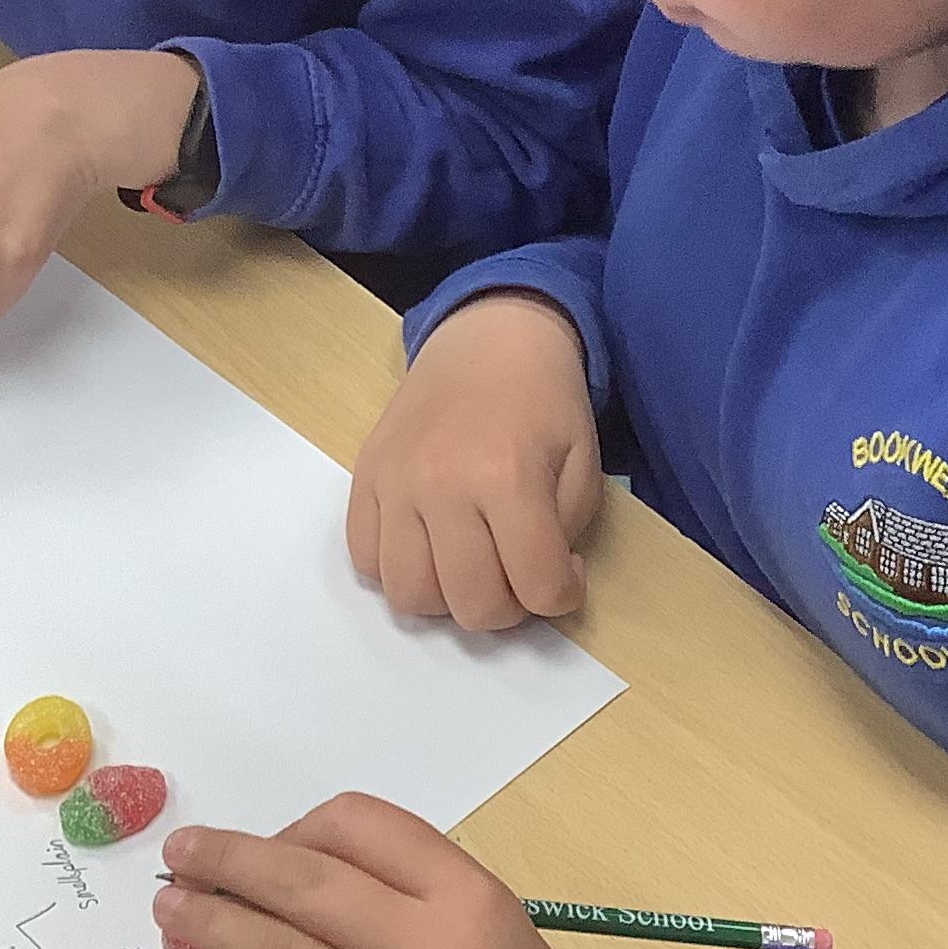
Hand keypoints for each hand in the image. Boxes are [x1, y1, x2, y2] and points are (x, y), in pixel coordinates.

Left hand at [156, 797, 585, 948]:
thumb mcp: (490, 922)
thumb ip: (402, 888)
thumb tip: (282, 865)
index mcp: (468, 899)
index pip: (357, 824)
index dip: (299, 825)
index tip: (273, 840)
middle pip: (301, 882)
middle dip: (229, 861)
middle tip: (181, 855)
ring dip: (214, 925)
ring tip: (176, 908)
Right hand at [348, 293, 602, 630]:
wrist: (485, 339)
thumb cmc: (543, 402)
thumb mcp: (582, 464)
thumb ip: (563, 535)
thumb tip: (534, 588)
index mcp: (508, 476)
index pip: (536, 586)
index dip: (561, 596)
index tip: (565, 573)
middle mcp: (443, 485)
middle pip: (471, 603)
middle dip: (507, 609)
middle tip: (518, 575)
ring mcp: (395, 483)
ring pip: (410, 594)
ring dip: (449, 600)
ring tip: (471, 567)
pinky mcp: (365, 478)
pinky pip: (366, 560)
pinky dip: (399, 572)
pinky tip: (430, 548)